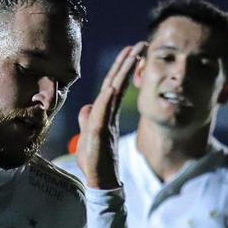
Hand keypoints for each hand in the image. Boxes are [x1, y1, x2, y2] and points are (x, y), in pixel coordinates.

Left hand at [75, 42, 145, 189]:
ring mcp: (105, 125)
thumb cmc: (94, 164)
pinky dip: (107, 100)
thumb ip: (87, 122)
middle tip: (140, 44)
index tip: (130, 52)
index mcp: (105, 116)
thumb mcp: (86, 138)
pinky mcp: (100, 136)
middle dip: (127, 64)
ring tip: (134, 54)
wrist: (100, 183)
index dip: (120, 69)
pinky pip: (104, 113)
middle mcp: (108, 118)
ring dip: (122, 74)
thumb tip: (87, 107)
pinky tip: (112, 87)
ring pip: (113, 94)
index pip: (112, 87)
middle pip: (116, 85)